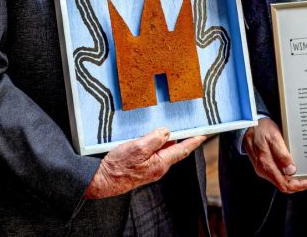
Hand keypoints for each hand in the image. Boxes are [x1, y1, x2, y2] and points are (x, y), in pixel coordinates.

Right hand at [84, 128, 206, 198]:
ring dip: (164, 140)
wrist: (103, 180)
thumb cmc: (119, 166)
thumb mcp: (138, 148)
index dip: (194, 141)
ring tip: (162, 128)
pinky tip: (147, 137)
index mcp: (161, 163)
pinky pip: (153, 153)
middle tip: (184, 125)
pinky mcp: (143, 168)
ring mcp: (151, 169)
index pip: (182, 150)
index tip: (204, 134)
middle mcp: (159, 168)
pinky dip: (154, 144)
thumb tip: (167, 132)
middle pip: (174, 150)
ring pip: (162, 151)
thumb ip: (154, 139)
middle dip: (179, 138)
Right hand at [243, 118, 306, 192]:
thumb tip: (291, 170)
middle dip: (300, 184)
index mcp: (265, 164)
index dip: (299, 186)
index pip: (284, 184)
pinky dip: (289, 175)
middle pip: (284, 185)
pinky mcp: (265, 165)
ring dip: (295, 180)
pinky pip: (279, 175)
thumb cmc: (260, 128)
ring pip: (282, 181)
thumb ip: (281, 154)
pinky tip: (296, 169)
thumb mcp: (273, 137)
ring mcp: (264, 168)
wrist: (247, 124)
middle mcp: (264, 170)